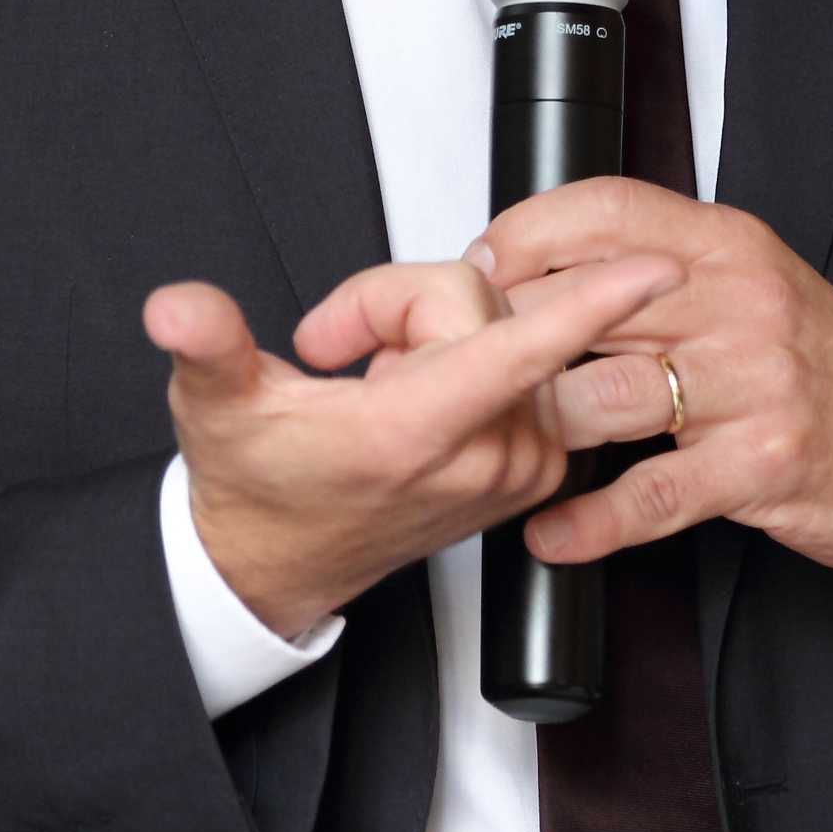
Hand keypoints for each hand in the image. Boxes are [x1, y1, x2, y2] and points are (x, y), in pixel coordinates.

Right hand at [143, 249, 681, 636]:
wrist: (280, 565)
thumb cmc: (258, 485)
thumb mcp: (215, 406)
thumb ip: (207, 346)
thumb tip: (175, 308)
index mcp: (417, 434)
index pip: (518, 350)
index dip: (590, 302)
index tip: (657, 266)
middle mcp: (486, 456)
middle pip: (478, 301)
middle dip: (400, 302)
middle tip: (340, 350)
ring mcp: (517, 465)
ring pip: (502, 322)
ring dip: (435, 331)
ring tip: (380, 384)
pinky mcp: (535, 466)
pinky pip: (524, 358)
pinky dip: (469, 356)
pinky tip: (419, 393)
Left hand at [476, 179, 832, 611]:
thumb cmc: (817, 367)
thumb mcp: (749, 284)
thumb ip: (657, 271)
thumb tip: (542, 267)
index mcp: (728, 245)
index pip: (608, 208)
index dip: (527, 233)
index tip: (479, 269)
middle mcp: (739, 302)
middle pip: (589, 302)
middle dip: (509, 337)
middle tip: (459, 365)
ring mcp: (752, 384)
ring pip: (607, 394)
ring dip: (538, 425)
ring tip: (494, 443)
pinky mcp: (760, 464)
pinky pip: (652, 493)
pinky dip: (589, 520)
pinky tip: (551, 531)